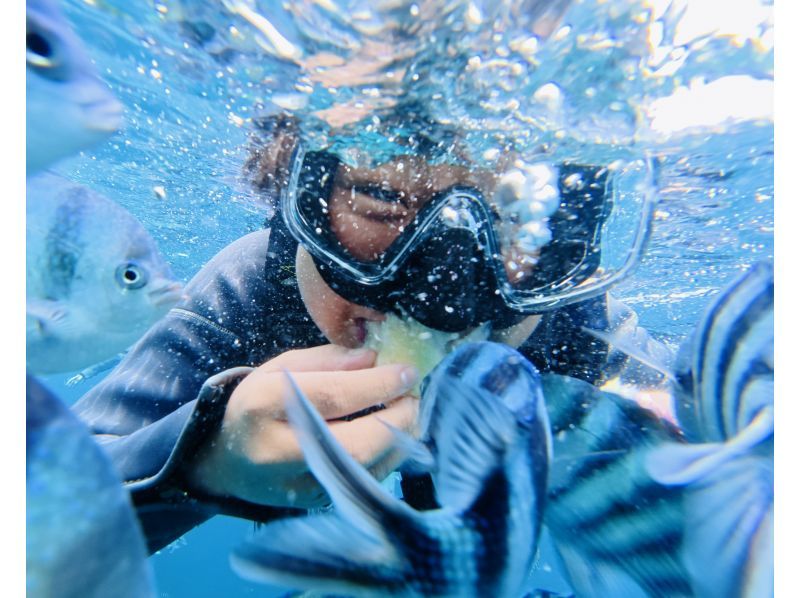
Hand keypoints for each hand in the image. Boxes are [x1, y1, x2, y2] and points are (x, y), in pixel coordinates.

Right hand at [189, 344, 418, 507]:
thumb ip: (329, 360)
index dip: (379, 384)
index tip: (408, 372)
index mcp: (264, 405)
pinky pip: (362, 483)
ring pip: (364, 470)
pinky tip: (394, 437)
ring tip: (409, 413)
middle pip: (354, 443)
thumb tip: (375, 357)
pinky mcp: (313, 503)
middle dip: (397, 419)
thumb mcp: (281, 369)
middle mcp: (277, 451)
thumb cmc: (259, 406)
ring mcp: (295, 486)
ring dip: (399, 440)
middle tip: (414, 397)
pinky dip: (388, 458)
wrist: (226, 461)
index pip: (334, 395)